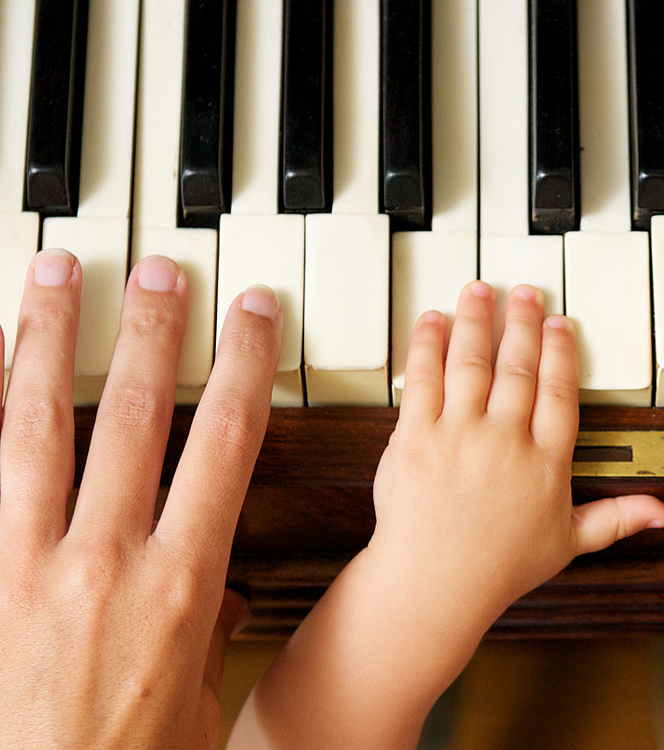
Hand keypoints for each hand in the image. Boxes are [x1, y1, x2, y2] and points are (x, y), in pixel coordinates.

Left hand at [0, 250, 282, 747]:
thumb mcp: (196, 701)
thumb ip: (205, 634)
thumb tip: (217, 600)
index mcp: (182, 586)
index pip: (225, 445)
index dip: (241, 367)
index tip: (250, 314)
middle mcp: (103, 562)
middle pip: (136, 417)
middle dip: (153, 332)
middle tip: (160, 269)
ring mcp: (23, 567)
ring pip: (37, 427)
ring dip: (50, 342)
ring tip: (58, 278)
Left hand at [368, 282, 663, 613]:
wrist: (433, 584)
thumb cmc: (499, 567)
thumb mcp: (568, 542)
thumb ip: (616, 518)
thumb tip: (663, 514)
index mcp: (546, 462)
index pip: (559, 391)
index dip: (561, 351)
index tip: (560, 323)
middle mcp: (505, 441)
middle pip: (519, 366)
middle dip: (522, 323)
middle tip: (525, 293)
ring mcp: (459, 436)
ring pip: (471, 362)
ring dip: (477, 320)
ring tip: (480, 291)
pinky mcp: (415, 438)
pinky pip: (423, 379)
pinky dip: (428, 345)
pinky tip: (433, 321)